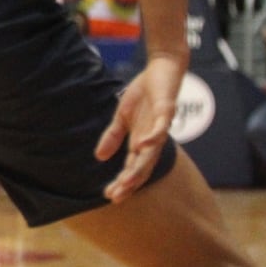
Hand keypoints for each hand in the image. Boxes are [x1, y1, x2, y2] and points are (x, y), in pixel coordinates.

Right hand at [95, 54, 184, 201]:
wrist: (163, 70)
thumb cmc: (145, 94)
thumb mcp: (122, 117)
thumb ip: (113, 137)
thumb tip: (99, 157)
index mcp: (141, 141)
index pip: (132, 167)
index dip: (123, 182)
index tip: (109, 196)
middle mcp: (152, 139)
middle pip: (142, 167)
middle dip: (130, 182)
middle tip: (117, 196)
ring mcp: (160, 127)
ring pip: (152, 153)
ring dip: (140, 167)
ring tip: (128, 180)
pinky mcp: (166, 111)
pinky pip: (160, 127)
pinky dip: (153, 137)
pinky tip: (142, 145)